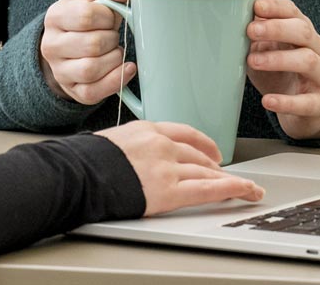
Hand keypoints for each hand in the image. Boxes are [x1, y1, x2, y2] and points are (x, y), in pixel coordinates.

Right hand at [39, 0, 133, 104]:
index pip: (85, 16)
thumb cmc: (87, 15)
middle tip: (113, 35)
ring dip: (114, 59)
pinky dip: (116, 81)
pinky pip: (93, 92)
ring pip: (91, 70)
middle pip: (91, 44)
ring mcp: (60, 71)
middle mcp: (51, 45)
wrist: (72, 43)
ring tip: (116, 51)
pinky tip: (127, 69)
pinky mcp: (73, 91)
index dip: (107, 16)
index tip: (110, 17)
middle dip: (112, 39)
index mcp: (55, 17)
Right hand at [94, 121, 265, 215]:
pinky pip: (208, 189)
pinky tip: (245, 191)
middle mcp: (161, 144)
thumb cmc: (84, 162)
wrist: (75, 174)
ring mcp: (167, 166)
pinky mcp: (168, 190)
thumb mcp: (110, 140)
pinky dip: (231, 189)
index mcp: (146, 129)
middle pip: (198, 155)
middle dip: (216, 167)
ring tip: (244, 188)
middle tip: (229, 176)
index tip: (213, 151)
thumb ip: (131, 146)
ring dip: (229, 180)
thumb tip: (130, 155)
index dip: (204, 143)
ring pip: (207, 172)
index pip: (184, 132)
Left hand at [246, 0, 319, 140]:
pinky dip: (286, 102)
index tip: (256, 7)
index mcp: (301, 31)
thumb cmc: (279, 71)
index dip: (276, 7)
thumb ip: (248, 22)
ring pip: (308, 61)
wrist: (302, 110)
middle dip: (276, 28)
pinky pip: (307, 102)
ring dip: (279, 59)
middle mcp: (316, 49)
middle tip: (249, 31)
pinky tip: (267, 101)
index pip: (293, 11)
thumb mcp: (262, 46)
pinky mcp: (319, 103)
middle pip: (303, 30)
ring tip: (252, 61)